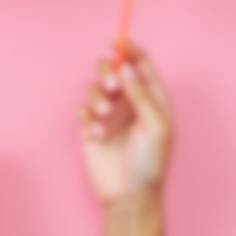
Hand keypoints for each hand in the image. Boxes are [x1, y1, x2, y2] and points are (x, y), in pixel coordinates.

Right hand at [77, 43, 172, 205]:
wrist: (128, 195)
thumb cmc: (149, 163)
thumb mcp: (154, 126)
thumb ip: (140, 94)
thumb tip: (125, 66)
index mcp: (151, 98)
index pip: (140, 63)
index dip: (128, 48)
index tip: (114, 39)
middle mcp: (129, 101)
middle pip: (111, 69)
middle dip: (107, 73)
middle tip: (111, 88)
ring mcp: (109, 113)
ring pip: (93, 87)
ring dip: (96, 99)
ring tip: (102, 120)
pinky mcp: (90, 126)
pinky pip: (81, 108)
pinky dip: (86, 117)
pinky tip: (96, 135)